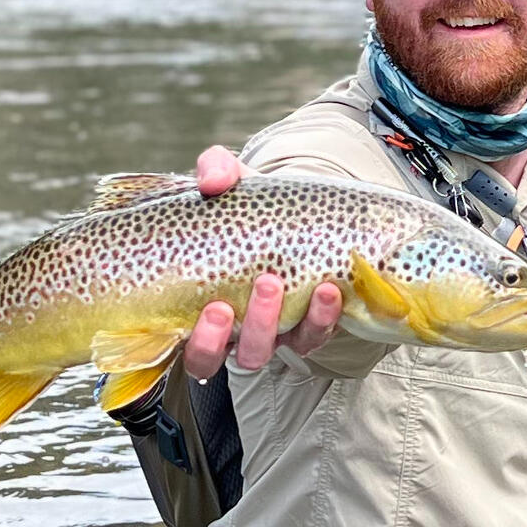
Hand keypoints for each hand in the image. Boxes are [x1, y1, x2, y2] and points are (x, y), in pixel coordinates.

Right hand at [180, 145, 342, 377]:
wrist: (297, 213)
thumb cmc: (252, 208)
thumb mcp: (231, 184)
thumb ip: (216, 171)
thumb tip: (213, 182)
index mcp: (208, 312)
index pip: (197, 351)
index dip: (204, 342)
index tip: (216, 307)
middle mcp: (240, 332)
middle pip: (242, 354)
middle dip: (253, 324)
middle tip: (265, 283)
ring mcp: (278, 332)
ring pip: (279, 349)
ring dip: (284, 321)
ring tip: (288, 281)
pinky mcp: (311, 327)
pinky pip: (315, 336)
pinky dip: (323, 317)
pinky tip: (330, 290)